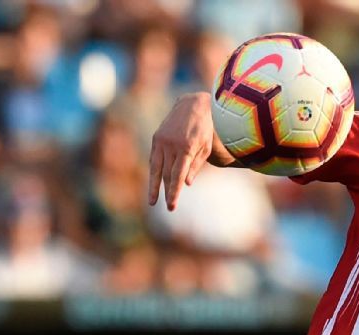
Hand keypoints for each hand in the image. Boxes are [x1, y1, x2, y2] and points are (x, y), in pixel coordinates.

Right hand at [148, 92, 231, 209]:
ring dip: (154, 186)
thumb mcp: (206, 147)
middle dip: (167, 192)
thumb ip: (196, 166)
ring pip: (156, 168)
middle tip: (169, 208)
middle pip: (166, 174)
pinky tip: (154, 182)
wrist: (193, 104)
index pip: (177, 175)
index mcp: (186, 148)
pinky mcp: (156, 137)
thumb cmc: (204, 128)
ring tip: (152, 201)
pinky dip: (154, 171)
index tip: (171, 206)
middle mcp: (171, 144)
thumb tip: (185, 184)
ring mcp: (161, 140)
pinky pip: (153, 158)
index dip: (174, 192)